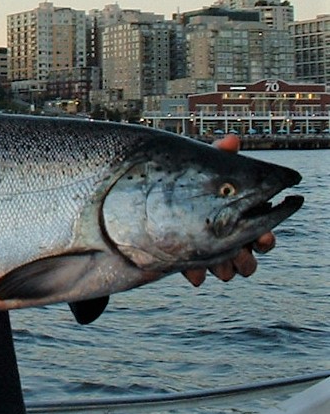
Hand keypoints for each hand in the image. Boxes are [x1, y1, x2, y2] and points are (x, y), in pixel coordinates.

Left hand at [182, 134, 275, 285]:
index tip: (262, 238)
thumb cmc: (188, 178)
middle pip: (248, 258)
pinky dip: (196, 273)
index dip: (265, 239)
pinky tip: (193, 273)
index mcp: (239, 219)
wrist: (147, 196)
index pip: (262, 234)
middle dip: (246, 259)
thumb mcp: (201, 166)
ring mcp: (209, 251)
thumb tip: (233, 140)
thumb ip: (218, 156)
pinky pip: (197, 274)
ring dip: (225, 268)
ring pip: (228, 270)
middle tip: (240, 254)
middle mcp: (228, 239)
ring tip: (218, 265)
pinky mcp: (187, 258)